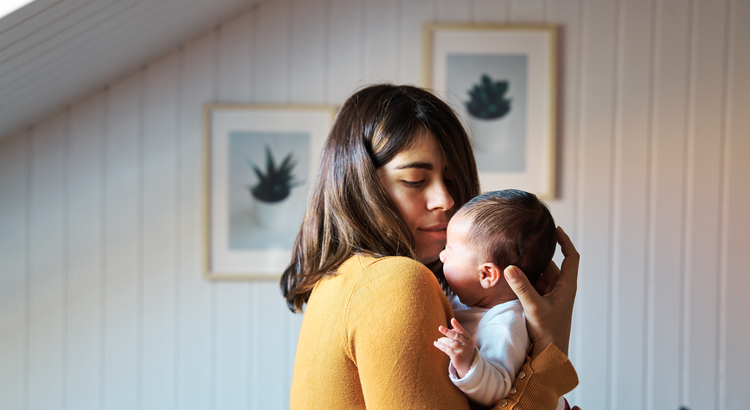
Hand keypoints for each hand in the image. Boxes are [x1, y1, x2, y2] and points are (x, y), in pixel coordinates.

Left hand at [433, 318, 474, 377]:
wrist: (468, 363)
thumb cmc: (463, 349)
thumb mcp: (463, 341)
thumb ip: (458, 335)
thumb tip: (451, 329)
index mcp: (468, 339)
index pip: (462, 331)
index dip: (457, 325)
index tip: (452, 319)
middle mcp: (466, 344)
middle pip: (456, 336)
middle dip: (447, 332)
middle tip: (440, 328)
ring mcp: (462, 351)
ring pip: (451, 343)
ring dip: (443, 340)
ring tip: (438, 339)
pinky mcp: (457, 357)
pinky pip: (447, 350)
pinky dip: (441, 346)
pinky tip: (436, 343)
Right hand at [504, 226, 578, 358]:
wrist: (550, 355)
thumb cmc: (549, 332)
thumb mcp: (534, 307)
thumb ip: (522, 286)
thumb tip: (510, 267)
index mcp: (566, 286)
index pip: (571, 257)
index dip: (565, 242)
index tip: (555, 229)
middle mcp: (559, 289)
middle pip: (550, 264)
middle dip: (538, 254)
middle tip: (522, 242)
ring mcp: (550, 296)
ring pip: (539, 275)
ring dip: (528, 268)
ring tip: (513, 256)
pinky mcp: (540, 304)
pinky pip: (532, 286)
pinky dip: (523, 280)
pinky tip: (509, 276)